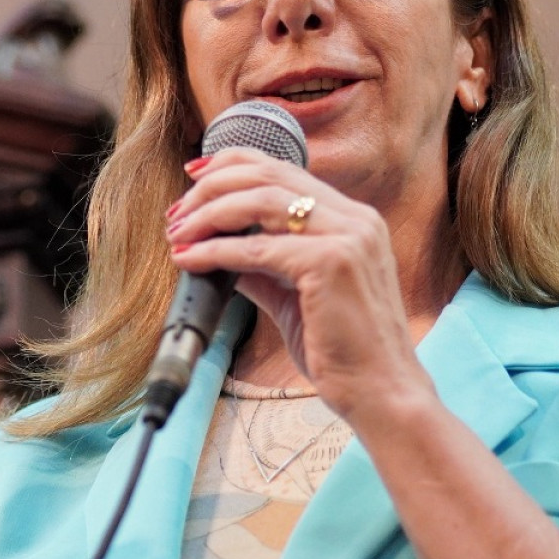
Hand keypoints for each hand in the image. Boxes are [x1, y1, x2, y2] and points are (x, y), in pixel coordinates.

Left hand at [164, 148, 430, 418]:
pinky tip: (191, 260)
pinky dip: (216, 251)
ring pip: (259, 201)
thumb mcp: (297, 298)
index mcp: (353, 219)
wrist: (382, 393)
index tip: (194, 178)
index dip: (232, 165)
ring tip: (178, 234)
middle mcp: (355, 218)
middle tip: (176, 214)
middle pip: (267, 175)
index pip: (284, 170)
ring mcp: (347, 236)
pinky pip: (257, 247)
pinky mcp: (331, 262)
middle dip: (212, 188)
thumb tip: (219, 251)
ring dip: (208, 214)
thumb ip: (264, 268)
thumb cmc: (344, 352)